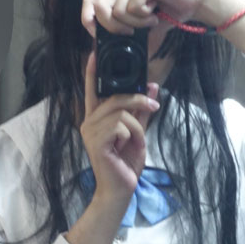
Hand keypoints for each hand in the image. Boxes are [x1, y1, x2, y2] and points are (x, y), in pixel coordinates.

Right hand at [78, 48, 159, 217]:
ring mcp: (91, 132)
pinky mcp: (97, 142)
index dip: (92, 72)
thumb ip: (142, 110)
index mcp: (96, 119)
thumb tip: (151, 86)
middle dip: (138, 98)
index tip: (94, 52)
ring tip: (138, 140)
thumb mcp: (138, 132)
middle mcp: (90, 122)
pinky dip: (134, 134)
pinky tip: (132, 146)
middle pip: (115, 97)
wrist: (120, 190)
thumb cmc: (126, 164)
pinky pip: (121, 125)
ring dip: (138, 125)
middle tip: (155, 105)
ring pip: (121, 111)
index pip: (93, 91)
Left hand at [80, 0, 215, 36]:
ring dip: (136, 24)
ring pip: (117, 11)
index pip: (89, 2)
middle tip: (132, 32)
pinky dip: (145, 18)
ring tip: (150, 19)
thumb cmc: (169, 14)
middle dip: (113, 28)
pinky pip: (133, 8)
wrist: (196, 2)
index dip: (89, 21)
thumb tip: (109, 58)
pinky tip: (156, 13)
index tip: (101, 36)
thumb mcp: (142, 30)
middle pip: (99, 8)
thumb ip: (124, 38)